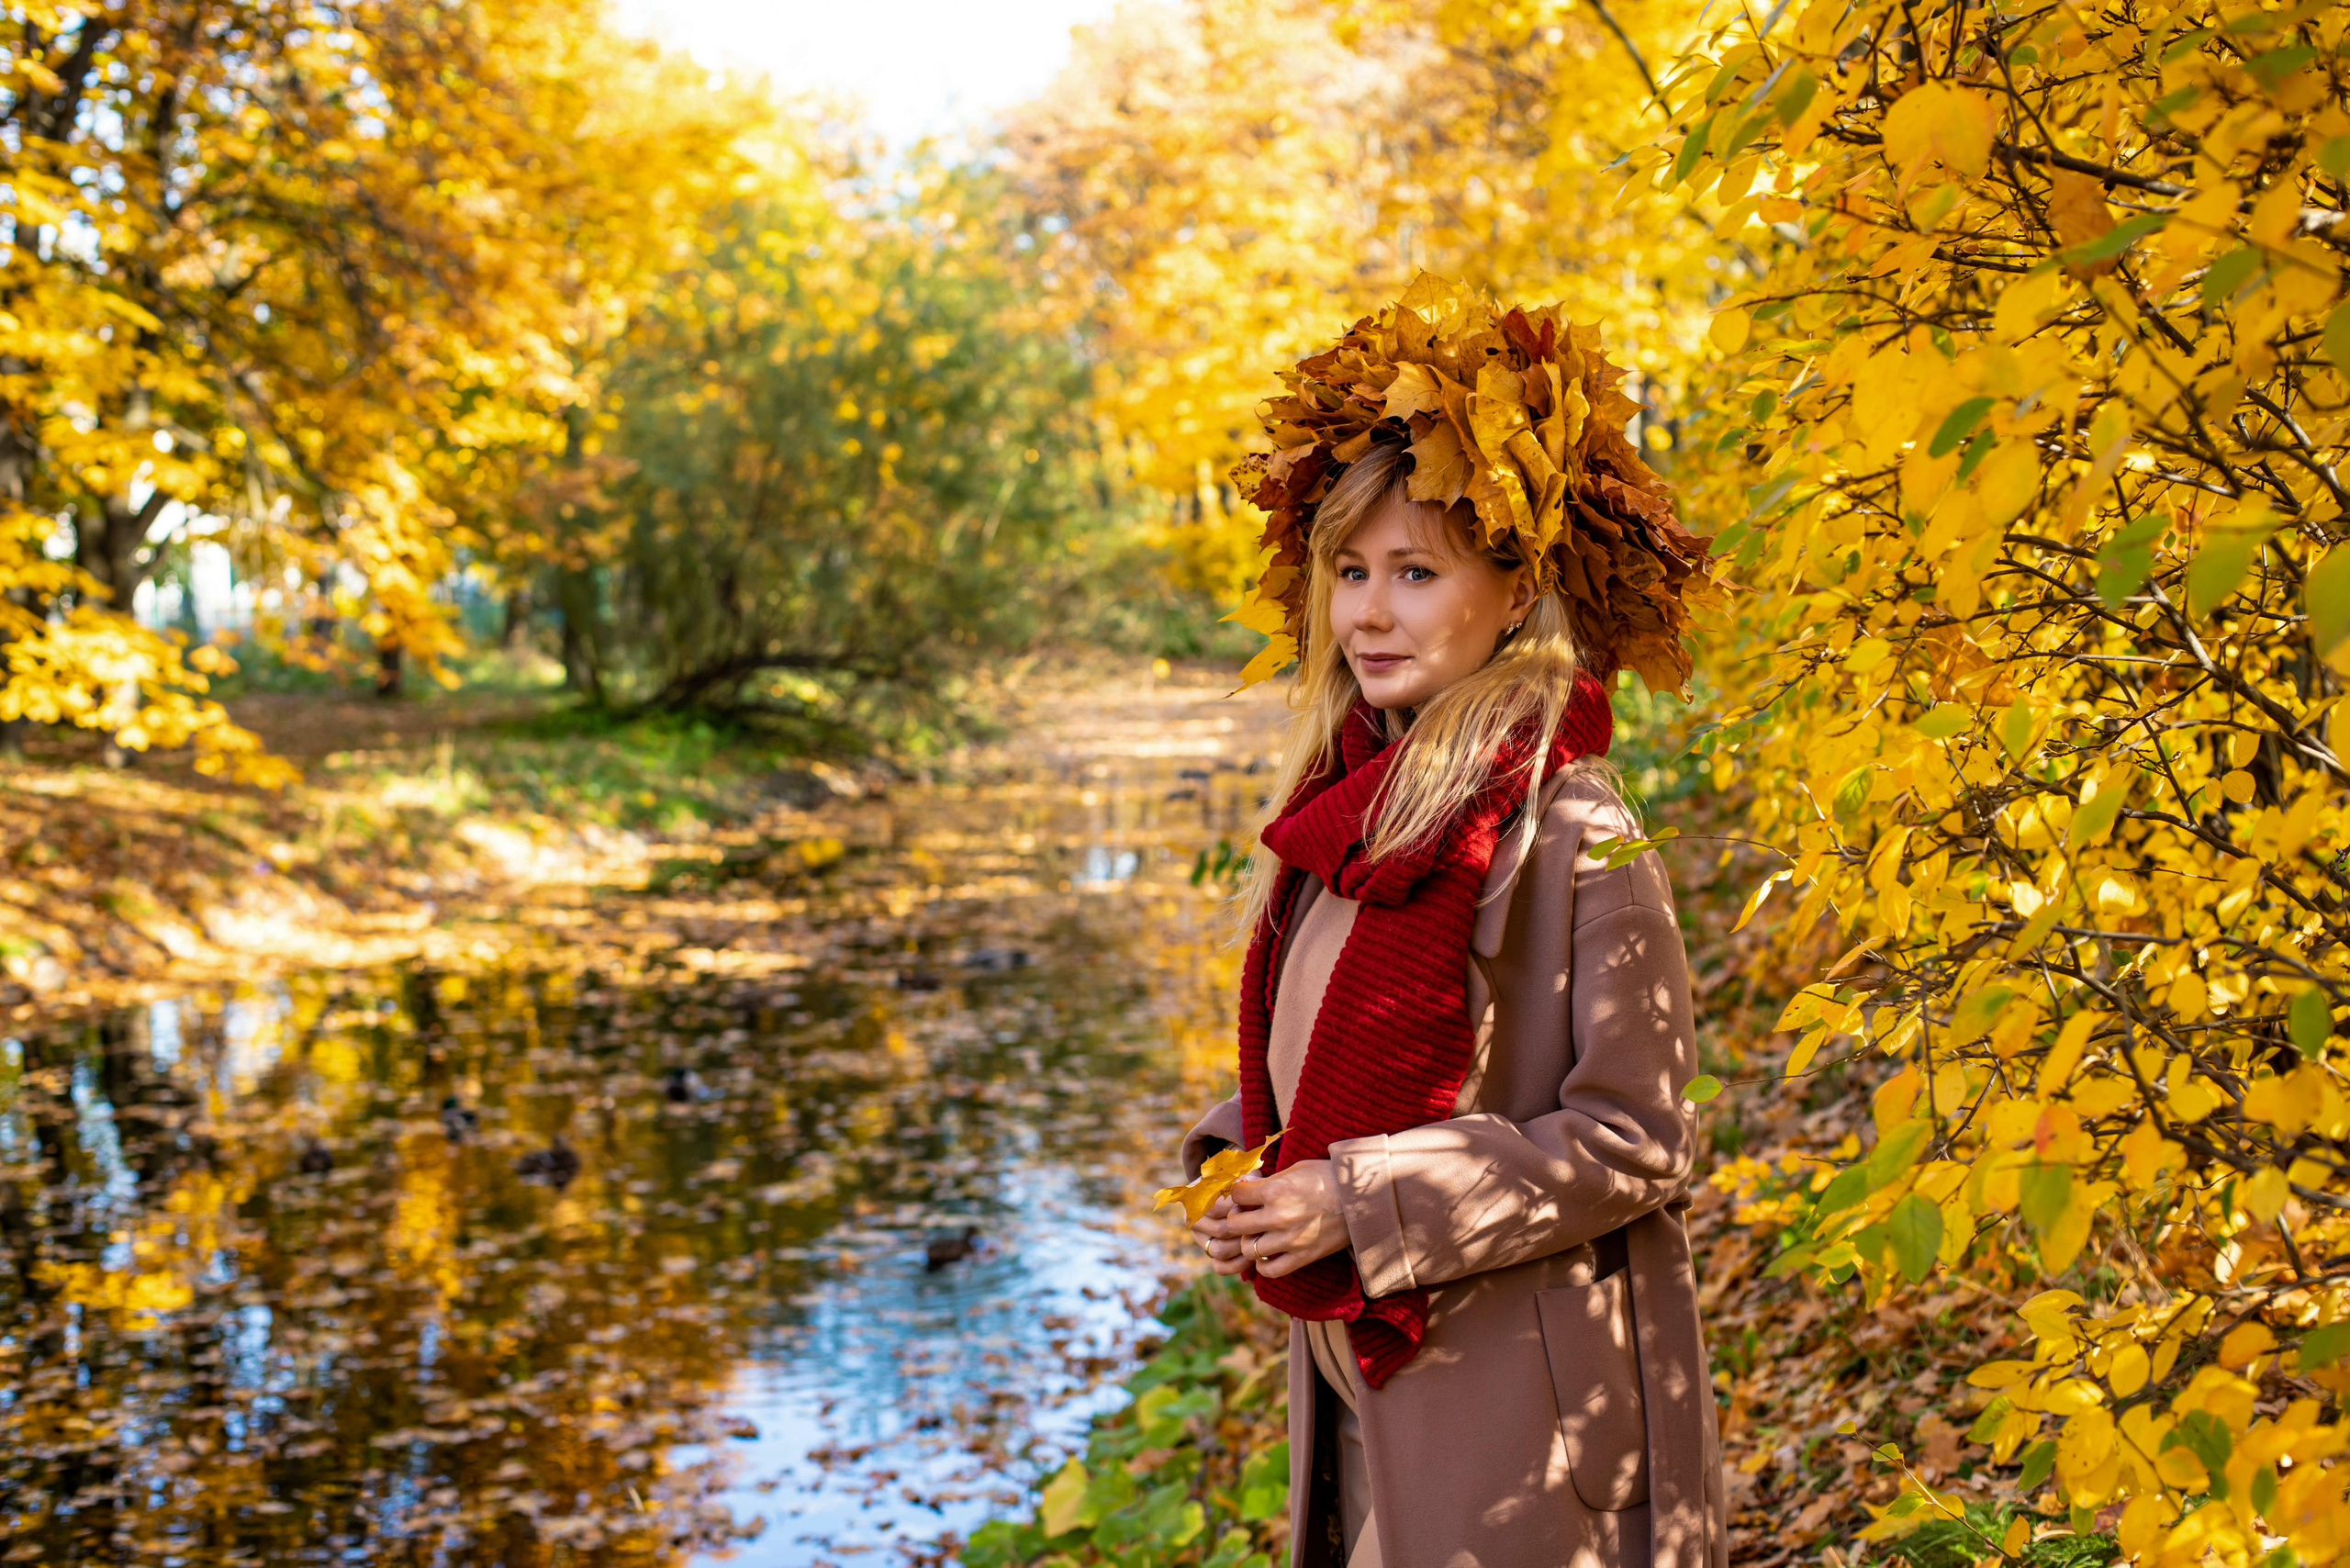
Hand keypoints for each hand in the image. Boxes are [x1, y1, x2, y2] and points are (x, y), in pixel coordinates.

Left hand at [1191, 1161, 1346, 1278]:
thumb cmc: (1329, 1178)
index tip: (1244, 1194)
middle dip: (1236, 1218)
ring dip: (1249, 1241)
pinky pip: (1269, 1270)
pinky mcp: (1303, 1257)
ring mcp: (1290, 1240)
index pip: (1236, 1195)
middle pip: (1234, 1224)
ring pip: (1248, 1249)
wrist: (1364, 1198)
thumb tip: (1242, 1184)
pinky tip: (1268, 1253)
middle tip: (1245, 1215)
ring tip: (1257, 1234)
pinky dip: (1263, 1264)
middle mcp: (1279, 1216)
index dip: (1237, 1193)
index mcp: (1276, 1190)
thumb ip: (1268, 1180)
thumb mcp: (1296, 1169)